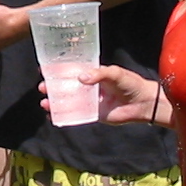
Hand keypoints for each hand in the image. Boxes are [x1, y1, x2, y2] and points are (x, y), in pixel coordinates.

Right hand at [36, 65, 162, 124]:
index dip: (57, 70)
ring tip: (45, 103)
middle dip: (52, 87)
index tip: (44, 70)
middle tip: (42, 87)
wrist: (143, 103)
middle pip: (65, 87)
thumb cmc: (130, 84)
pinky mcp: (93, 114)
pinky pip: (75, 115)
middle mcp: (88, 87)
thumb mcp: (115, 73)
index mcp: (92, 74)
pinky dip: (63, 115)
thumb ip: (99, 74)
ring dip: (55, 102)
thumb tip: (81, 78)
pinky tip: (53, 115)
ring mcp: (89, 101)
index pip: (71, 70)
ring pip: (67, 101)